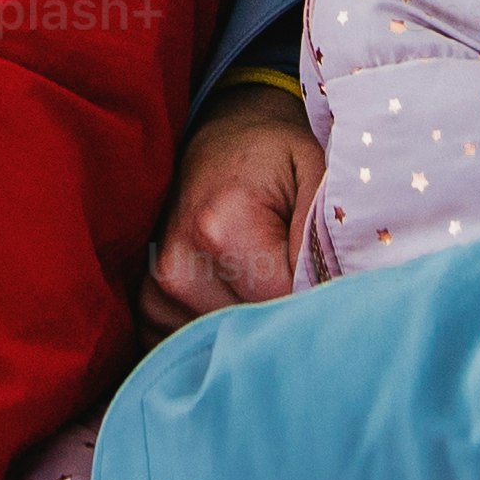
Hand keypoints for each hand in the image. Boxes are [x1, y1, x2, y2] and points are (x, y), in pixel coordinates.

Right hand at [141, 82, 319, 330]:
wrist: (219, 139)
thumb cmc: (274, 156)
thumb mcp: (314, 174)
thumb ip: (322, 239)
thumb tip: (332, 303)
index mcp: (220, 228)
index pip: (283, 304)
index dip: (313, 293)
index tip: (319, 266)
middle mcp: (176, 266)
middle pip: (252, 329)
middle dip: (281, 310)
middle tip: (289, 265)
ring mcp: (154, 290)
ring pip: (227, 339)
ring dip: (250, 321)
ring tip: (258, 272)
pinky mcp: (147, 305)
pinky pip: (198, 341)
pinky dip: (222, 326)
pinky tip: (234, 288)